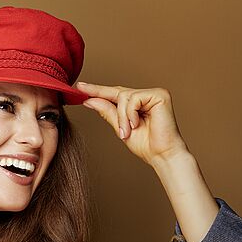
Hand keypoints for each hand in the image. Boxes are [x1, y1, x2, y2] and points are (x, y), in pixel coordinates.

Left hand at [74, 82, 190, 166]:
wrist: (161, 155)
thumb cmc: (144, 144)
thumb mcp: (120, 127)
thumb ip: (107, 112)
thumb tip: (90, 100)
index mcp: (137, 103)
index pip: (114, 94)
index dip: (97, 90)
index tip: (80, 86)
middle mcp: (145, 95)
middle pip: (117, 93)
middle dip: (104, 100)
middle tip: (86, 99)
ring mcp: (153, 93)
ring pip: (123, 97)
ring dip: (121, 118)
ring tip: (127, 132)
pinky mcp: (159, 94)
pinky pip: (133, 99)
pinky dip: (130, 115)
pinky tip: (137, 125)